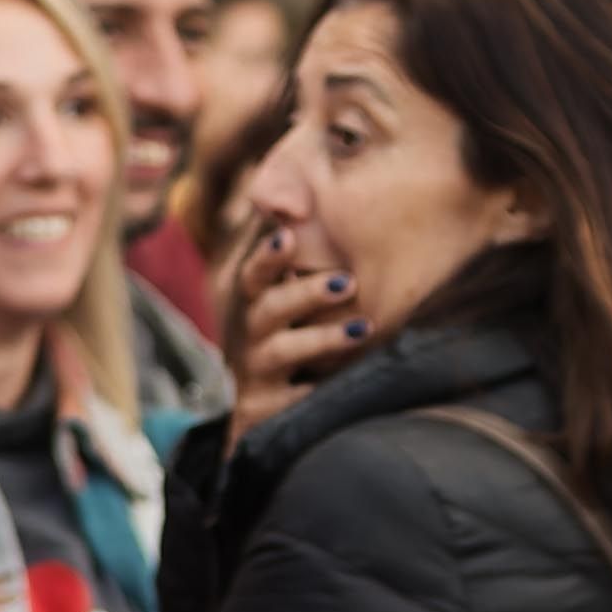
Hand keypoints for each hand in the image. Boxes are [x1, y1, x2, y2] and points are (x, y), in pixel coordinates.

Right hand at [220, 227, 363, 435]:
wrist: (259, 408)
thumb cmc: (287, 338)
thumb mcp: (288, 300)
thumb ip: (298, 260)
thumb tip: (309, 202)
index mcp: (254, 303)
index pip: (255, 273)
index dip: (269, 254)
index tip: (290, 234)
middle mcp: (249, 334)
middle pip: (269, 308)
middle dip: (306, 293)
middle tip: (348, 282)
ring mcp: (255, 372)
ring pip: (281, 351)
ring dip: (321, 338)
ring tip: (362, 330)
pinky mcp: (263, 408)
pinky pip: (287, 402)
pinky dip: (310, 394)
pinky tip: (339, 387)